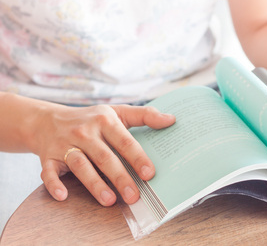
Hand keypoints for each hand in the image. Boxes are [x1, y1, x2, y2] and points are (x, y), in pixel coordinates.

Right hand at [34, 104, 174, 205]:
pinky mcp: (48, 157)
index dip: (137, 157)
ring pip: (80, 165)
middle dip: (120, 177)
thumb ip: (144, 115)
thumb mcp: (117, 112)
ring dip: (94, 184)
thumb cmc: (91, 118)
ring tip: (110, 200)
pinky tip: (64, 195)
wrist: (48, 120)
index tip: (150, 174)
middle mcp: (85, 132)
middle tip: (134, 196)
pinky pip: (48, 172)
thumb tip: (172, 120)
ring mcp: (65, 144)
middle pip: (104, 157)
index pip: (124, 141)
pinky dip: (54, 184)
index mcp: (104, 120)